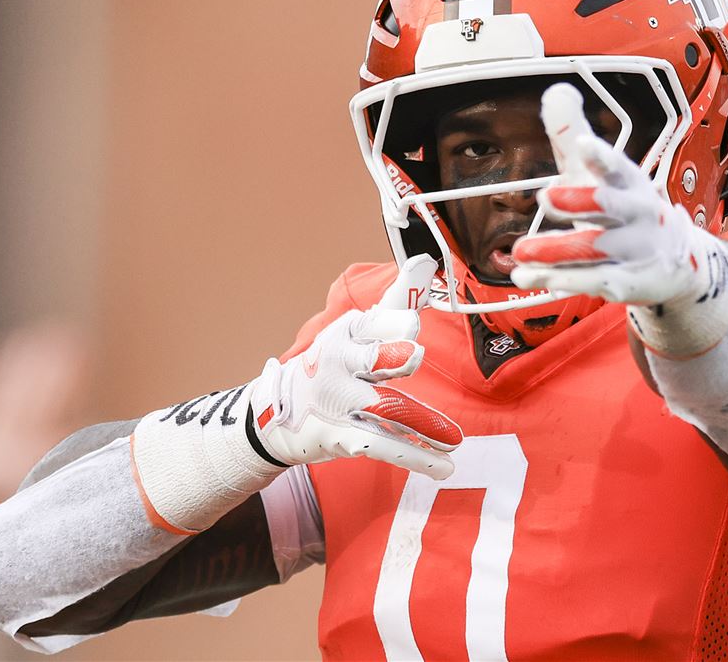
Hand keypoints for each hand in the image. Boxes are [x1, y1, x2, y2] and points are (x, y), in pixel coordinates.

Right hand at [250, 254, 460, 479]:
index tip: (410, 321)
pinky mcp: (341, 436)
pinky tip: (444, 466)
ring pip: (386, 409)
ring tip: (454, 441)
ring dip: (421, 424)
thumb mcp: (356, 329)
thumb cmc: (333, 363)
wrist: (274, 414)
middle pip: (372, 358)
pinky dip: (416, 457)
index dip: (391, 323)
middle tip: (412, 356)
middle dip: (391, 355)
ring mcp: (340, 401)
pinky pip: (384, 446)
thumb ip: (396, 299)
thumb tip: (425, 261)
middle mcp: (341, 363)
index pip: (373, 322)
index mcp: (347, 332)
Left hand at [510, 84, 697, 305]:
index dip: (601, 156)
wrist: (678, 262)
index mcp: (629, 180)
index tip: (583, 146)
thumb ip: (573, 135)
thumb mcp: (603, 171)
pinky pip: (589, 281)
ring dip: (555, 249)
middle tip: (546, 195)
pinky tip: (526, 276)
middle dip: (579, 200)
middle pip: (610, 203)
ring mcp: (633, 250)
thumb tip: (555, 92)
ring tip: (520, 250)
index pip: (617, 164)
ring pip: (594, 248)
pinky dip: (557, 279)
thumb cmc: (628, 207)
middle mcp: (635, 212)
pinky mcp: (626, 282)